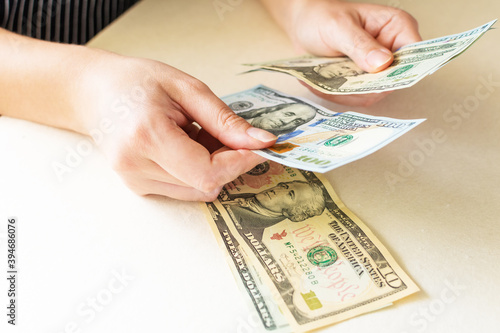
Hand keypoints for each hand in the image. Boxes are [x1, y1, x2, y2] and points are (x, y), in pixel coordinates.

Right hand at [75, 51, 276, 200]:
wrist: (92, 93)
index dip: (240, 162)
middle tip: (229, 134)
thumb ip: (224, 119)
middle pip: (206, 184)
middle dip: (230, 163)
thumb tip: (261, 142)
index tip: (260, 147)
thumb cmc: (136, 82)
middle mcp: (137, 166)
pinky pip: (184, 189)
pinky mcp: (138, 187)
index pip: (207, 171)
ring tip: (199, 135)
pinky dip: (197, 172)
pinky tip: (186, 147)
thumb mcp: (186, 88)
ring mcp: (135, 180)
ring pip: (198, 190)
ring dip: (213, 168)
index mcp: (148, 136)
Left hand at [262, 0, 421, 105]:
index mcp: (397, 27)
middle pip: (393, 81)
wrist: (303, 25)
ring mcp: (379, 68)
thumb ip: (360, 44)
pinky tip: (324, 83)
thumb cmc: (322, 17)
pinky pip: (359, 97)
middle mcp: (393, 49)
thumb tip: (383, 63)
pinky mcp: (365, 81)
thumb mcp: (338, 27)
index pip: (414, 55)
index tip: (373, 80)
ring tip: (325, 80)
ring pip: (374, 94)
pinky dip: (340, 95)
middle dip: (364, 86)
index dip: (399, 72)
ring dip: (347, 93)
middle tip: (338, 81)